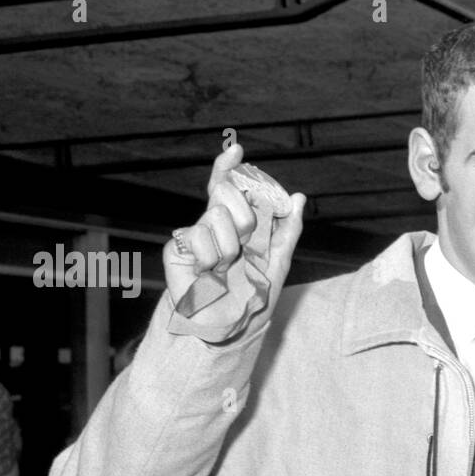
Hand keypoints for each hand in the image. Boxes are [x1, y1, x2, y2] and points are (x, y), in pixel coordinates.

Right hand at [162, 144, 306, 331]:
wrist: (228, 326)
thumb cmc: (252, 298)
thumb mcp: (278, 263)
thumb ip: (288, 231)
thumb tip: (299, 199)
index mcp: (236, 225)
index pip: (229, 188)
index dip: (229, 167)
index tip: (237, 149)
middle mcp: (213, 225)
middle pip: (226, 194)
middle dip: (243, 217)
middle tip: (244, 243)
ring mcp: (194, 235)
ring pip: (216, 216)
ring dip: (229, 247)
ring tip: (225, 268)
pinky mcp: (175, 249)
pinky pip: (198, 237)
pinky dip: (209, 258)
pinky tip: (207, 273)